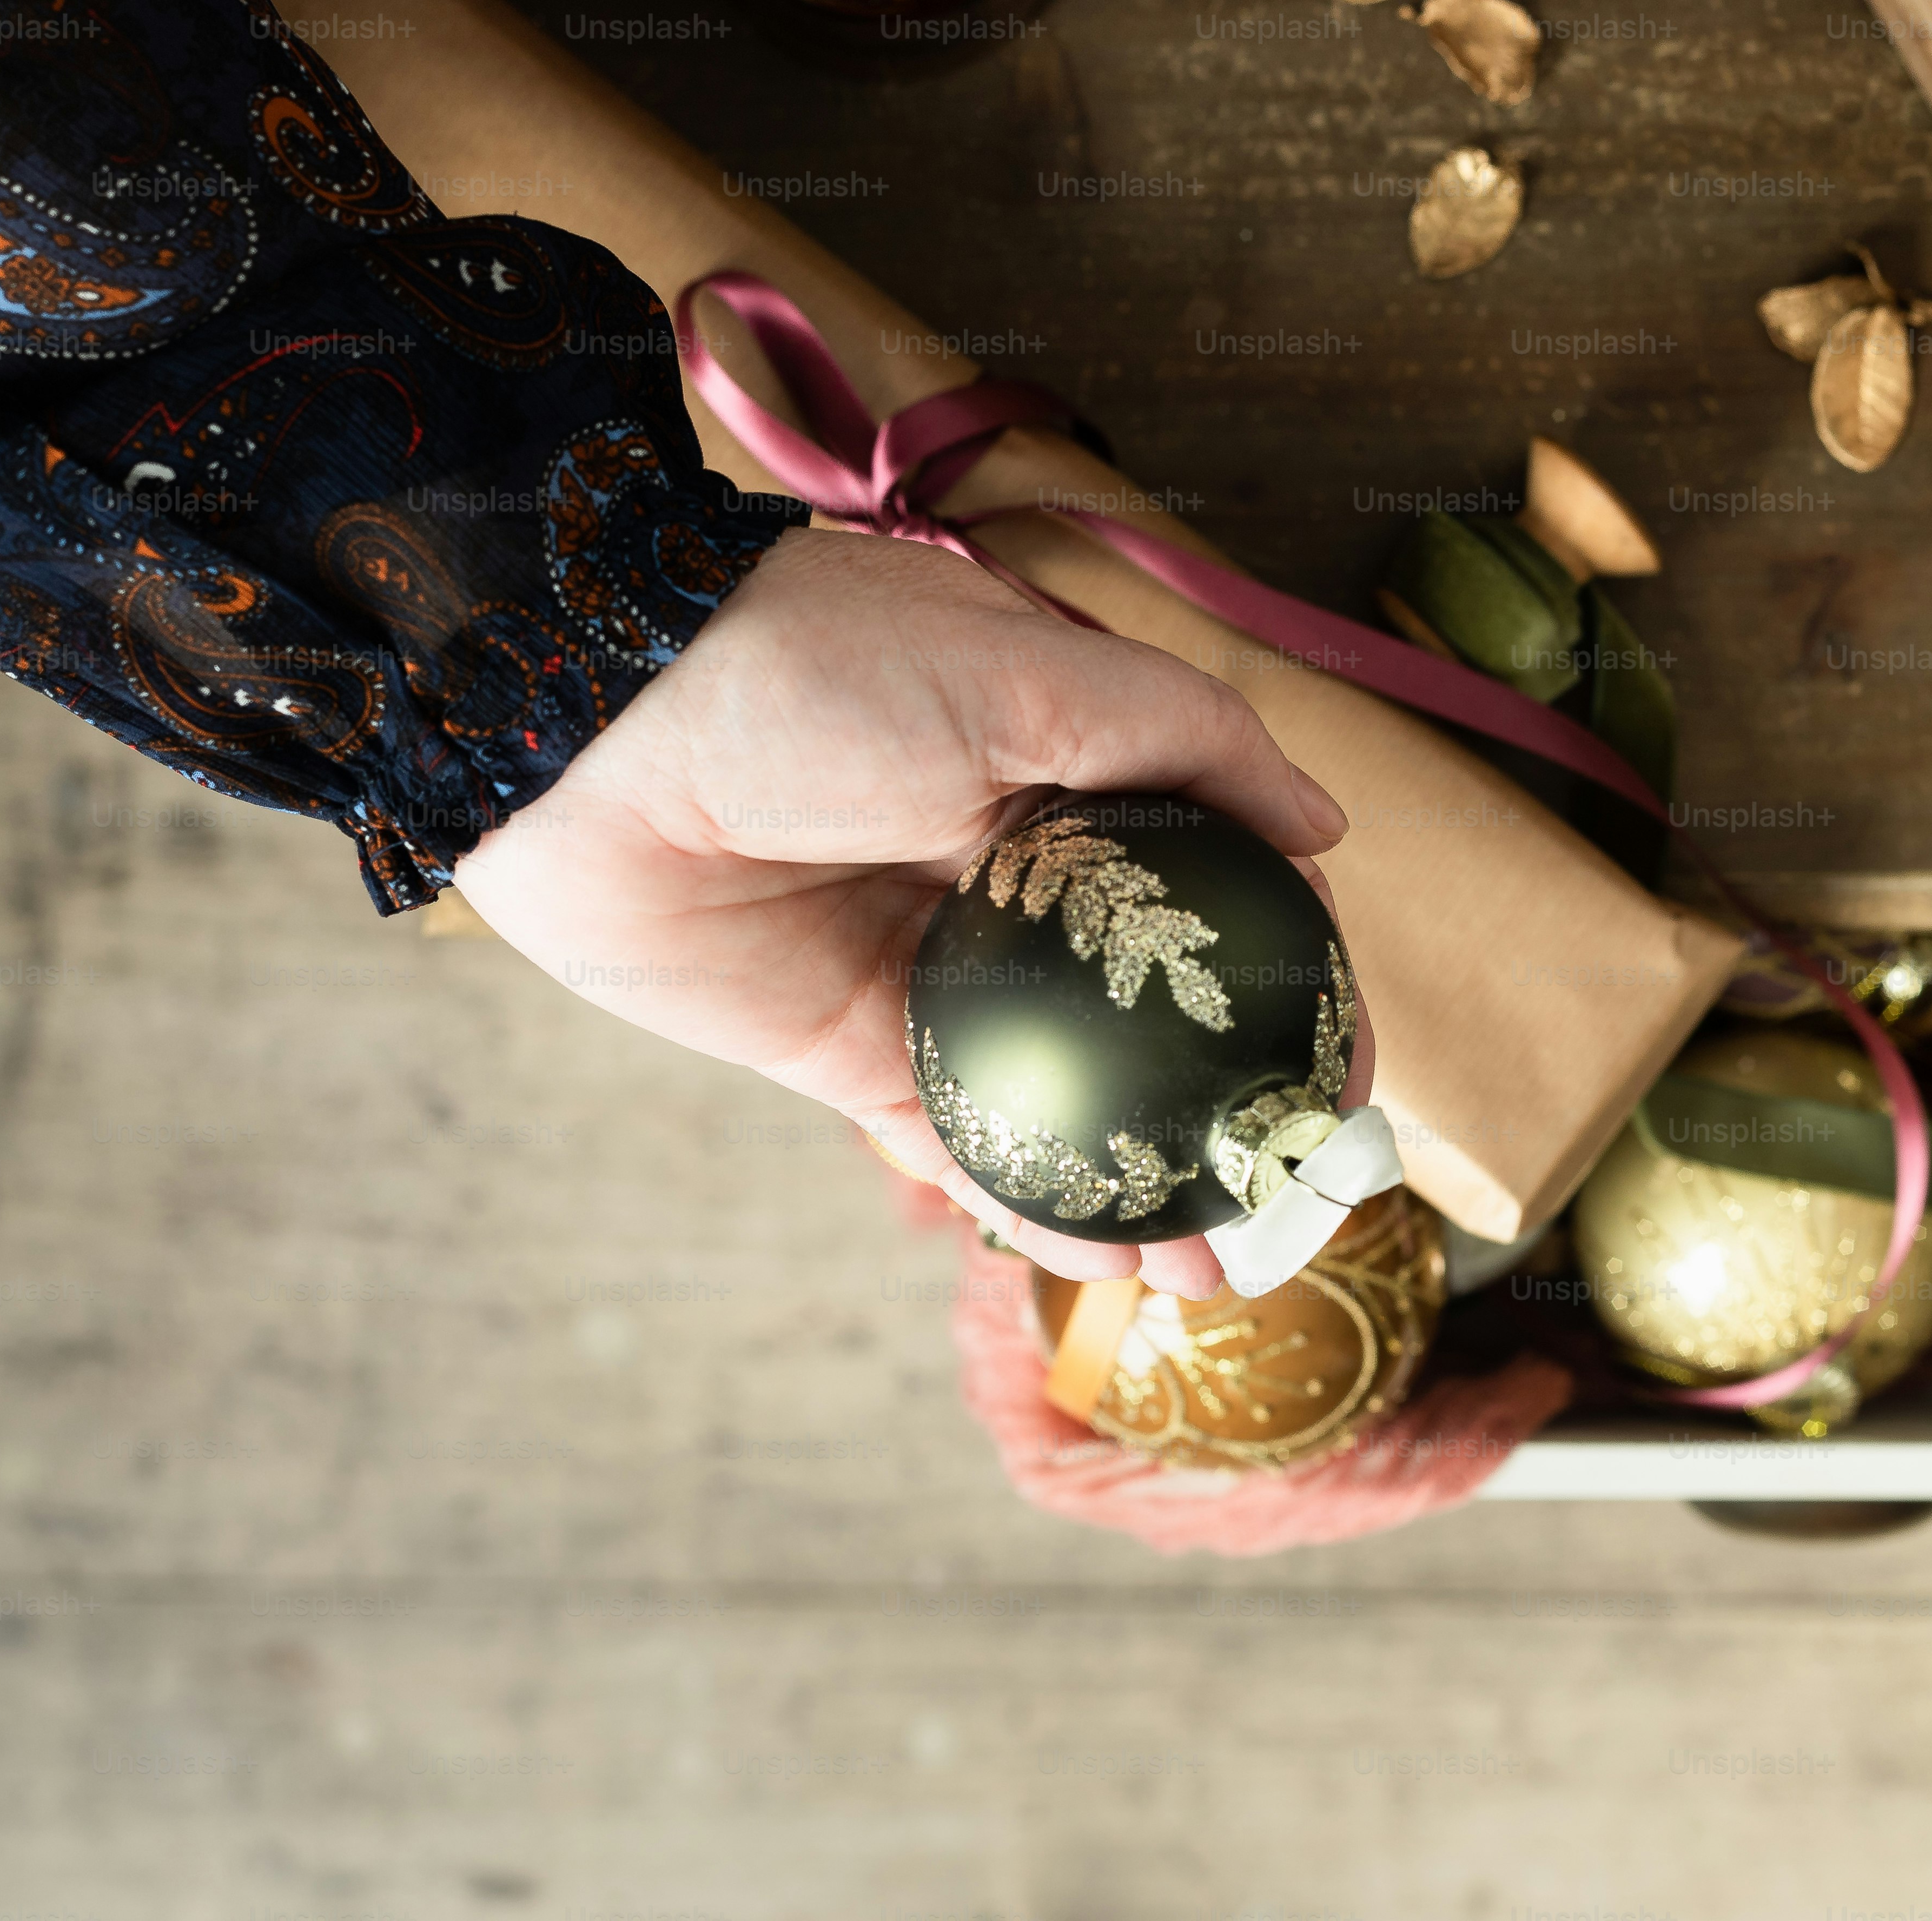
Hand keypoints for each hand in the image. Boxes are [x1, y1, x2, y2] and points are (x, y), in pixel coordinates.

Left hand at [453, 525, 1369, 1296]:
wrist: (593, 725)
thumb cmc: (814, 667)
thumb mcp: (1030, 671)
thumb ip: (1187, 741)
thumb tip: (1327, 825)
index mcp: (1063, 775)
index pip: (1214, 891)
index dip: (1288, 981)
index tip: (1338, 1071)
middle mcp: (1008, 876)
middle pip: (1142, 1013)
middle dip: (1218, 1109)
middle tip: (1283, 1196)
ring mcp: (928, 966)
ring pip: (1061, 1090)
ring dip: (1136, 1179)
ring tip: (1211, 1263)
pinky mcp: (844, 1044)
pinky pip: (955, 1134)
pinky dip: (1028, 1197)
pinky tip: (1099, 1250)